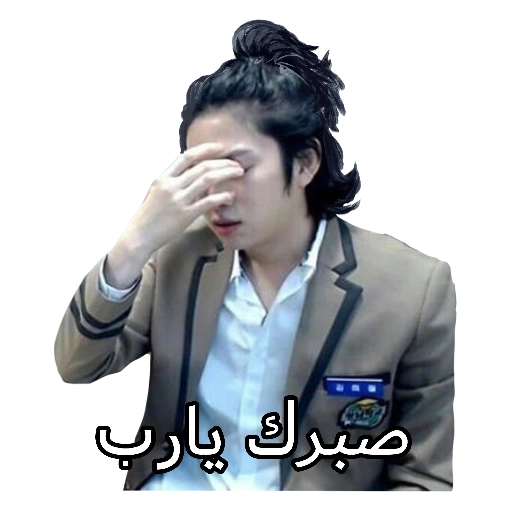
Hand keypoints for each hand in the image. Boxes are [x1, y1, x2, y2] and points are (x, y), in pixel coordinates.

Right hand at [124, 142, 243, 256]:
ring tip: (238, 173)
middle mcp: (170, 185)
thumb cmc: (149, 215)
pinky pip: (208, 202)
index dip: (205, 150)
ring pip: (207, 180)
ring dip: (226, 174)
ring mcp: (178, 199)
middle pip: (202, 166)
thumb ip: (170, 179)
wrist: (139, 235)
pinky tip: (230, 196)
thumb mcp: (155, 190)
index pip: (187, 157)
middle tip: (236, 164)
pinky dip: (221, 196)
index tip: (220, 148)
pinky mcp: (185, 215)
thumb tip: (187, 171)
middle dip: (222, 162)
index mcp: (162, 177)